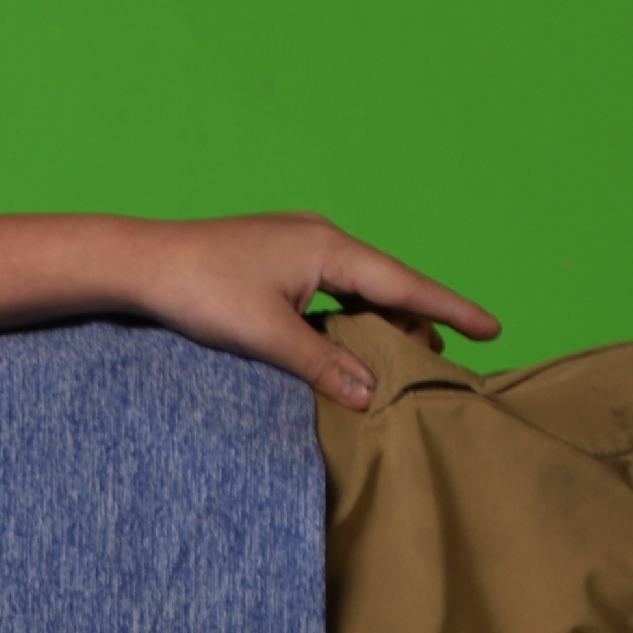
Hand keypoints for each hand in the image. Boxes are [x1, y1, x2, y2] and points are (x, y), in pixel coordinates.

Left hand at [132, 216, 501, 408]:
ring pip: (357, 288)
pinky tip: (348, 340)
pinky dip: (348, 314)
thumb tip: (371, 394)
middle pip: (386, 286)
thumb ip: (323, 364)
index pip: (406, 285)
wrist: (140, 262)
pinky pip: (331, 287)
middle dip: (414, 323)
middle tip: (438, 364)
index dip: (451, 309)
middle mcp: (321, 237)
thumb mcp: (268, 335)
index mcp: (329, 248)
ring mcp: (298, 243)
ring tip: (398, 359)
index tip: (492, 327)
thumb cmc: (201, 291)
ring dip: (378, 322)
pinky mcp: (277, 256)